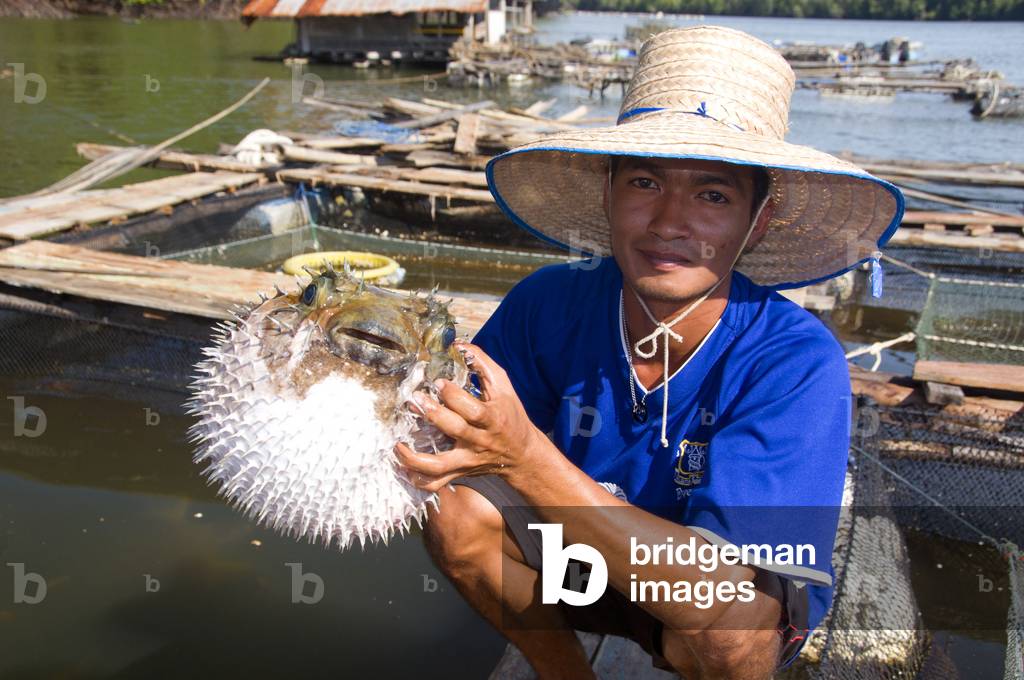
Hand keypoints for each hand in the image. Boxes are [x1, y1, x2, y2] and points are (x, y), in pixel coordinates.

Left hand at [394, 341, 543, 491]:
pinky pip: (437, 483)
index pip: (472, 408)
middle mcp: (479, 441)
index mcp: (491, 418)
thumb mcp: (503, 386)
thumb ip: (482, 363)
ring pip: (440, 465)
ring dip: (415, 458)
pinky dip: (418, 480)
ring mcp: (467, 460)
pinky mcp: (460, 472)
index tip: (438, 381)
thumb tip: (458, 344)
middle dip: (433, 415)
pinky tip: (403, 469)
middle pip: (455, 430)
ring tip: (398, 446)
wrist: (521, 453)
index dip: (453, 394)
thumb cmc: (509, 414)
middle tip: (414, 401)